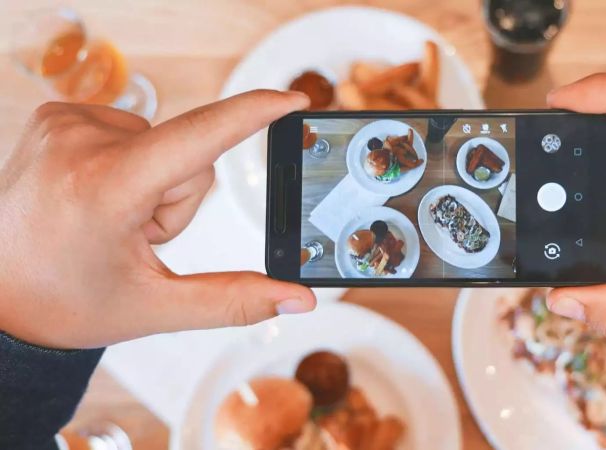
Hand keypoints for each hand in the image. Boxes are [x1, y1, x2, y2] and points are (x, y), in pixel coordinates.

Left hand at [0, 90, 316, 348]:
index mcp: (105, 189)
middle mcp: (80, 143)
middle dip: (178, 198)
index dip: (253, 115)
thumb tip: (298, 300)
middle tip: (134, 236)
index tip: (293, 99)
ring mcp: (63, 124)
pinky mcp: (57, 116)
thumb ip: (235, 300)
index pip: (199, 138)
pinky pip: (131, 131)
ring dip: (153, 183)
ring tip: (109, 219)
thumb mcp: (155, 308)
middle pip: (188, 155)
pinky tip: (95, 196)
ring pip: (162, 143)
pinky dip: (128, 165)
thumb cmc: (66, 303)